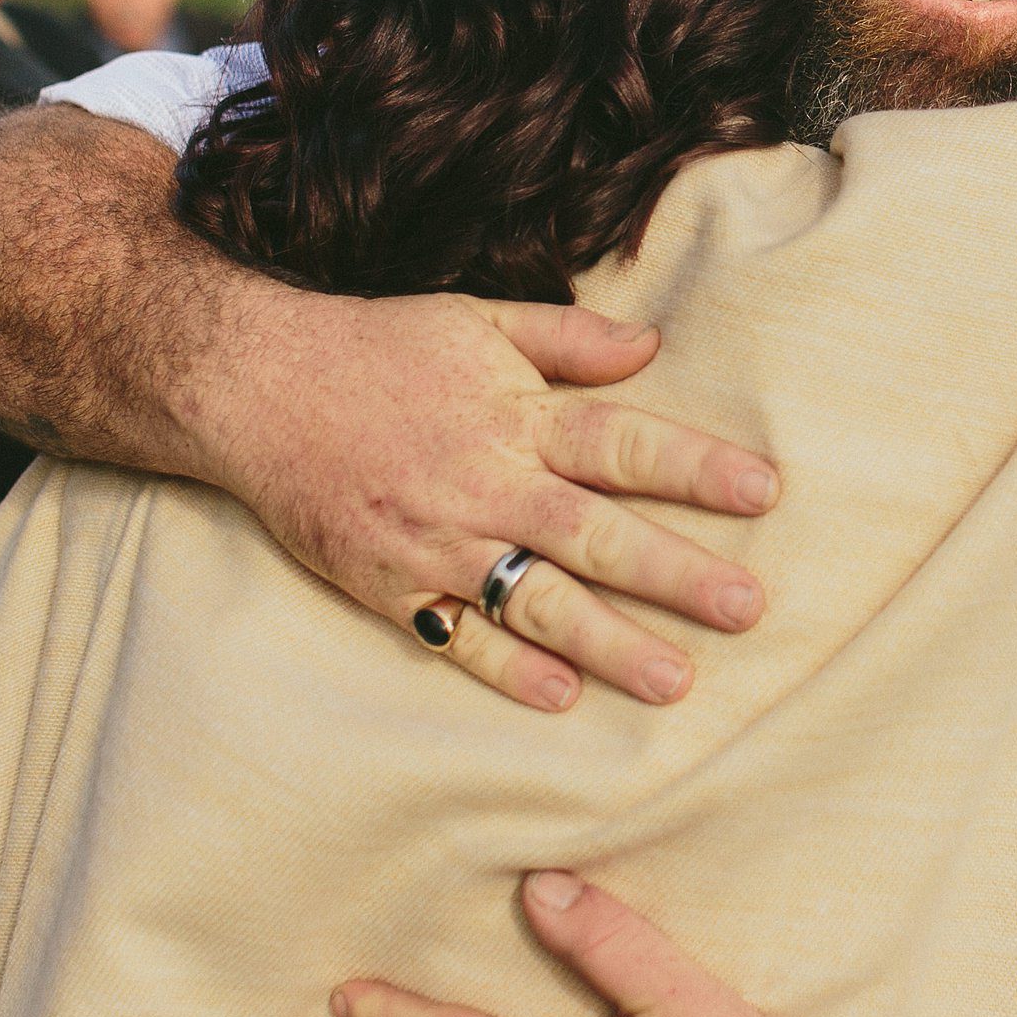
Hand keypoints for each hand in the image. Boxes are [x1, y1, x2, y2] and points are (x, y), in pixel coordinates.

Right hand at [216, 290, 779, 712]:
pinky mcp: (390, 585)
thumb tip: (653, 345)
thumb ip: (568, 338)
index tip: (764, 491)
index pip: (622, 440)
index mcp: (514, 413)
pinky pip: (457, 636)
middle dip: (676, 573)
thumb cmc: (375, 348)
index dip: (694, 466)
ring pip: (536, 600)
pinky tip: (562, 697)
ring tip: (677, 681)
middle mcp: (484, 482)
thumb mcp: (475, 319)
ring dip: (609, 642)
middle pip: (595, 534)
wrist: (253, 387)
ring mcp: (436, 541)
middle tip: (748, 608)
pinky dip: (505, 668)